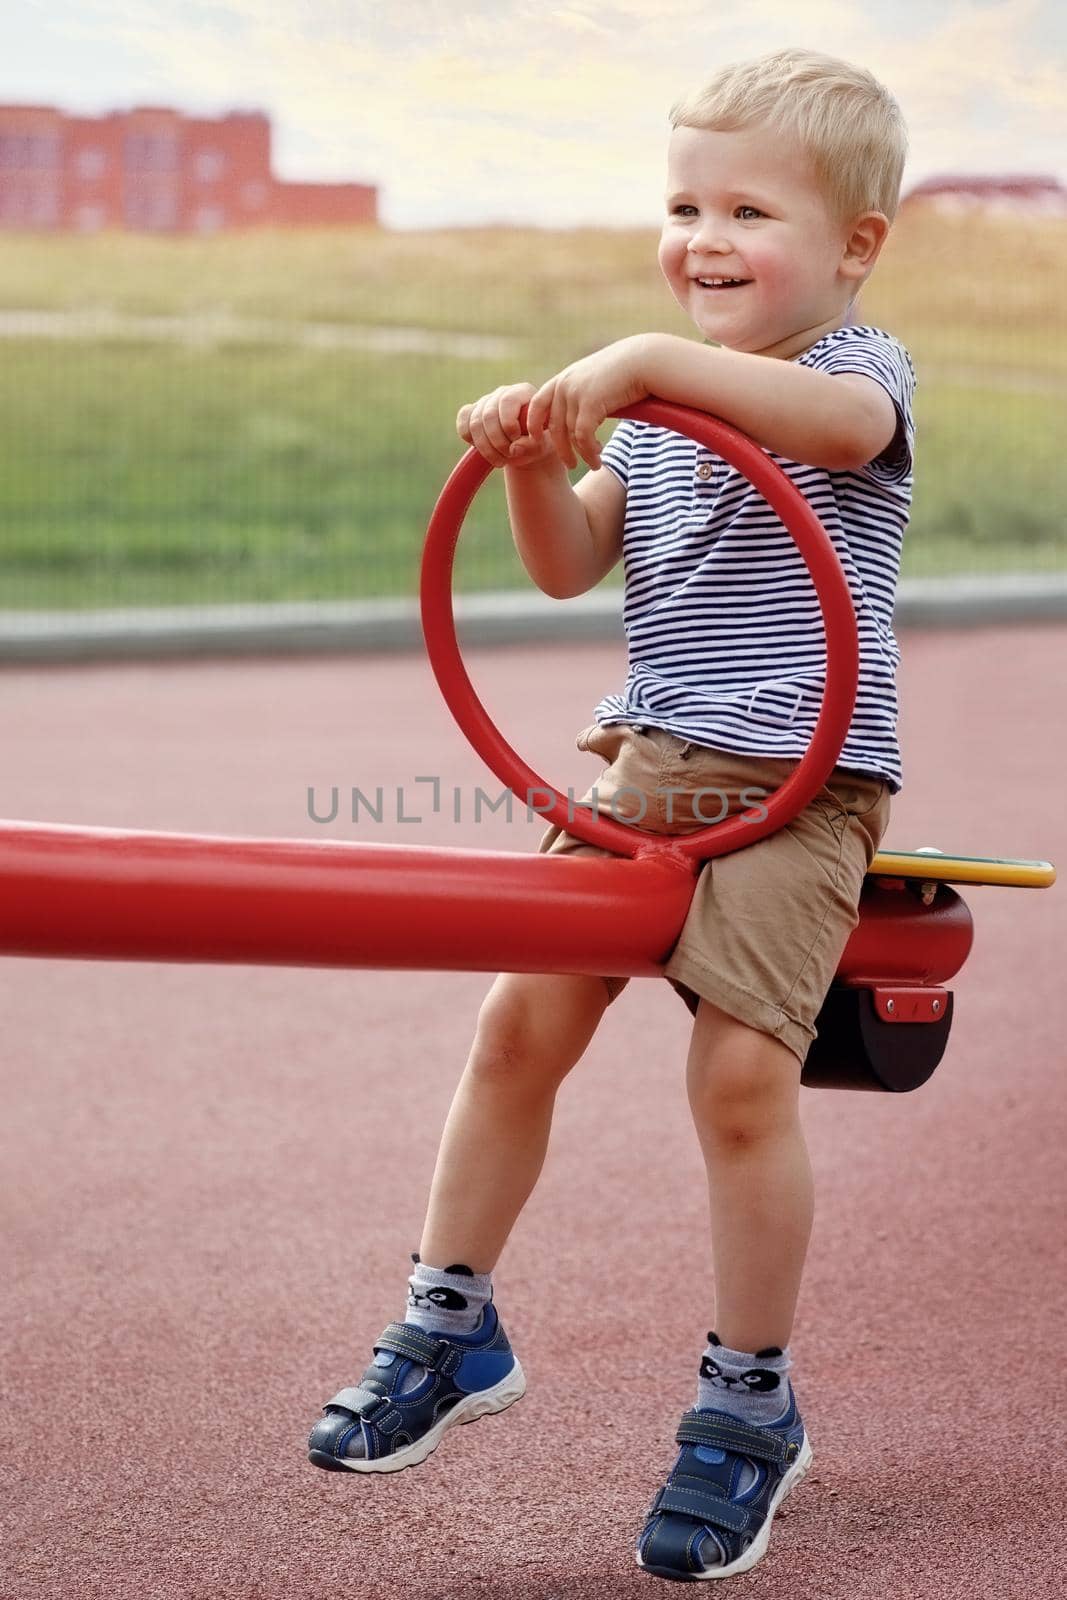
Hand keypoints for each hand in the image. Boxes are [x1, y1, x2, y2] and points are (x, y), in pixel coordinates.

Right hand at [456, 383, 557, 469]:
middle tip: (509, 456)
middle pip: (488, 415)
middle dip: (497, 442)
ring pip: (474, 423)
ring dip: (485, 448)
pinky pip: (463, 424)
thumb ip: (531, 446)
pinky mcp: (472, 413)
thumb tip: (514, 448)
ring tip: (500, 461)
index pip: (507, 401)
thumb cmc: (535, 444)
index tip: (517, 442)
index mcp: (522, 392)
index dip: (509, 425)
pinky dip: (471, 440)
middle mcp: (502, 393)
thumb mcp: (540, 446)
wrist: (525, 449)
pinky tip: (485, 450)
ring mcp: (485, 402)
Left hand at [525, 336, 650, 470]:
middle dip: (561, 449)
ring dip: (581, 454)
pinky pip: (583, 436)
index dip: (533, 425)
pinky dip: (589, 451)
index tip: (539, 441)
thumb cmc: (623, 372)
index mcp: (562, 379)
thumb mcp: (593, 380)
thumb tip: (575, 413)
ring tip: (594, 464)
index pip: (536, 405)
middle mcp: (564, 385)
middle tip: (571, 465)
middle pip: (553, 427)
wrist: (642, 361)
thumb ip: (580, 395)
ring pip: (570, 435)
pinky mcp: (590, 403)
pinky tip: (598, 456)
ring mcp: (575, 394)